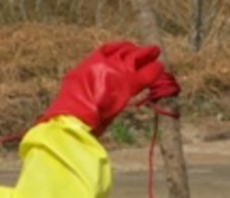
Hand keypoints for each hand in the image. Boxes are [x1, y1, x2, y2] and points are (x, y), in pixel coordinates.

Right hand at [38, 41, 178, 135]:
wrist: (73, 116)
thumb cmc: (70, 112)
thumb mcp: (75, 93)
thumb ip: (87, 89)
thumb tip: (92, 97)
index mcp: (88, 65)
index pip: (107, 50)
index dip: (119, 48)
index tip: (126, 49)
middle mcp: (103, 63)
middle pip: (124, 51)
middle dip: (135, 50)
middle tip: (145, 51)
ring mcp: (117, 70)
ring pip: (137, 57)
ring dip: (147, 54)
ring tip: (155, 52)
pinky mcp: (129, 83)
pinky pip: (147, 73)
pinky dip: (154, 71)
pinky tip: (159, 69)